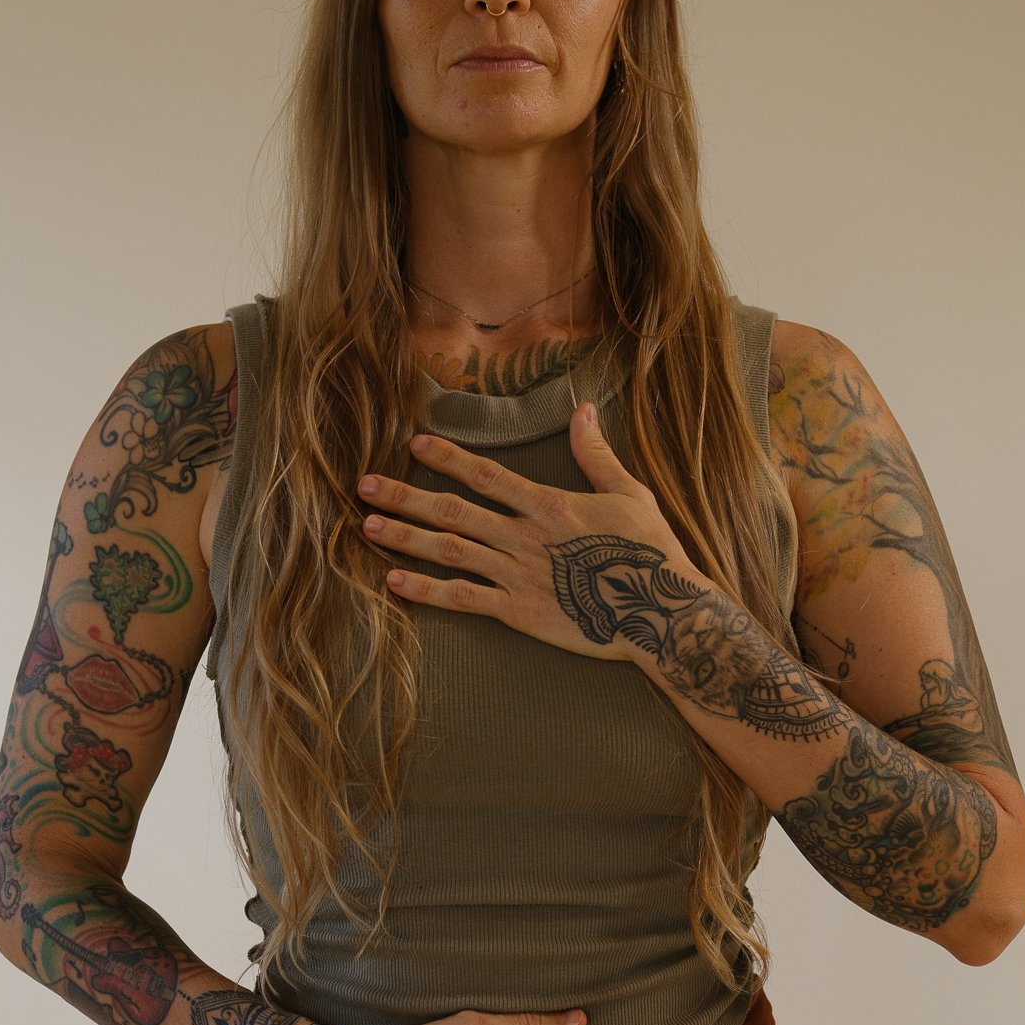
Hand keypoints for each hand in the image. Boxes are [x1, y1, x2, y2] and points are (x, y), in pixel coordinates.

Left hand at [357, 401, 702, 661]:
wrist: (661, 613)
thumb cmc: (651, 553)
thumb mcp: (630, 493)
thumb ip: (596, 454)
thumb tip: (584, 410)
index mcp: (548, 505)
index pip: (487, 475)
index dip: (447, 458)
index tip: (413, 444)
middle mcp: (525, 537)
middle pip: (454, 511)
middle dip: (405, 495)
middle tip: (363, 486)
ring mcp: (518, 576)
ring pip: (450, 551)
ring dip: (406, 537)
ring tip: (368, 526)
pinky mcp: (519, 613)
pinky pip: (464, 599)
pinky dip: (427, 591)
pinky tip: (394, 580)